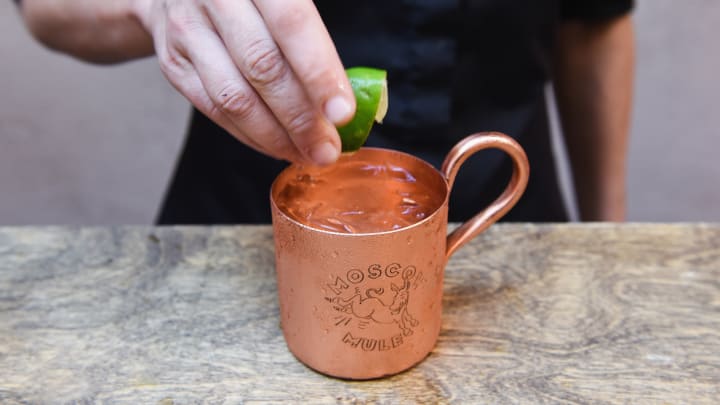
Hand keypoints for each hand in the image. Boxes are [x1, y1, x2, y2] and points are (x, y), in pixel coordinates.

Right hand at [133, 0, 354, 164]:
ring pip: (235, 97)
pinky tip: (277, 147)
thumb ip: (311, 35)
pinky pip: (214, 110)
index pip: (293, 25)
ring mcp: (188, 30)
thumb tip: (343, 100)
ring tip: (307, 154)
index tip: (342, 114)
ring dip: (276, 136)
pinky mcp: (173, 63)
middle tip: (327, 149)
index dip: (319, 73)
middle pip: (263, 68)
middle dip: (302, 119)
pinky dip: (250, 136)